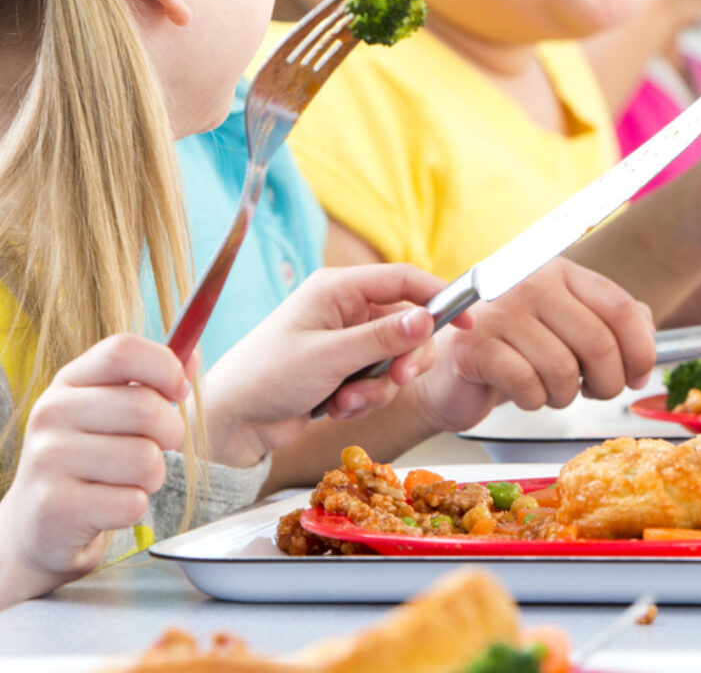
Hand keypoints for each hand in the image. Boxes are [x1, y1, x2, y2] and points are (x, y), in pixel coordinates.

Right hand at [0, 334, 190, 642]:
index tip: (180, 391)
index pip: (123, 351)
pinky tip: (108, 509)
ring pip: (145, 460)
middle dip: (170, 434)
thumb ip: (151, 381)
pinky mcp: (54, 508)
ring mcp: (47, 460)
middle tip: (158, 449)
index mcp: (69, 381)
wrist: (33, 530)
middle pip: (145, 407)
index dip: (164, 367)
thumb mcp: (108, 411)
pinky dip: (133, 508)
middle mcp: (51, 413)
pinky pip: (132, 503)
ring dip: (152, 476)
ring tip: (127, 482)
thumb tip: (192, 356)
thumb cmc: (88, 460)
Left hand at [203, 264, 459, 465]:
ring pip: (393, 359)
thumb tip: (426, 319)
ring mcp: (344, 340)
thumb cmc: (267, 376)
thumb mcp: (330, 356)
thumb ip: (382, 339)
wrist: (232, 422)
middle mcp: (344, 309)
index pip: (403, 279)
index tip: (468, 320)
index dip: (439, 297)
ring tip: (346, 401)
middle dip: (404, 359)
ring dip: (377, 387)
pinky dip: (363, 399)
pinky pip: (376, 381)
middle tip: (397, 381)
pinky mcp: (342, 369)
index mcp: (338, 288)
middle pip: (406, 325)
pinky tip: (334, 407)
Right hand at [408, 257, 655, 434]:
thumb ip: (610, 322)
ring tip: (549, 389)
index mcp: (560, 272)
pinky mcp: (476, 345)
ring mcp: (500, 311)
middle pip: (599, 343)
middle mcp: (531, 282)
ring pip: (564, 370)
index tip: (636, 375)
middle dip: (606, 383)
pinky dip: (533, 401)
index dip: (640, 350)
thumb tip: (647, 336)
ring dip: (564, 396)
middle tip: (593, 392)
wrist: (452, 369)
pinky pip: (528, 385)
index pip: (621, 308)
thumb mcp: (567, 326)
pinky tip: (523, 393)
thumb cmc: (516, 349)